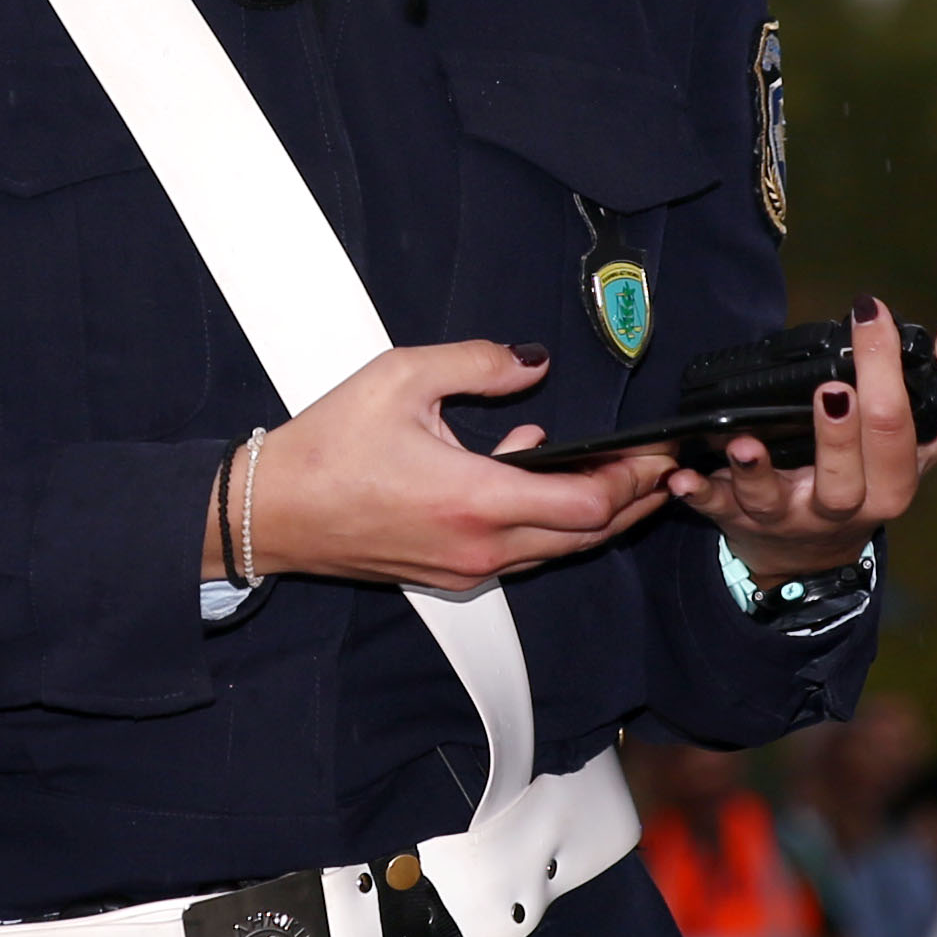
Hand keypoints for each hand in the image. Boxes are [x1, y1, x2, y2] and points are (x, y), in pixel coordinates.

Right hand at [218, 339, 676, 598]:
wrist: (273, 512)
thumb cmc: (326, 450)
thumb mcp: (401, 377)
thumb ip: (479, 363)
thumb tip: (531, 361)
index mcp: (476, 499)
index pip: (588, 502)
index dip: (634, 475)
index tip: (659, 448)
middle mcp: (481, 546)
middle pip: (590, 535)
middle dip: (635, 497)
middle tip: (663, 463)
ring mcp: (467, 568)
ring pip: (559, 549)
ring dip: (597, 515)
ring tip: (625, 474)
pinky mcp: (451, 574)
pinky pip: (523, 552)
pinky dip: (549, 522)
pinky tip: (537, 476)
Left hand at [667, 301, 936, 581]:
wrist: (809, 555)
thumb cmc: (867, 483)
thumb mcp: (914, 446)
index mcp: (891, 482)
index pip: (899, 430)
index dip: (888, 373)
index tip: (872, 315)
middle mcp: (843, 506)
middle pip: (847, 474)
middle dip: (840, 430)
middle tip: (833, 387)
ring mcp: (787, 515)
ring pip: (775, 498)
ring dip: (758, 469)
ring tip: (746, 441)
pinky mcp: (737, 519)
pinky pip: (716, 509)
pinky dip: (701, 493)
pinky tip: (684, 477)